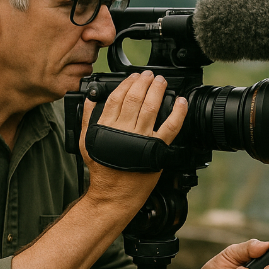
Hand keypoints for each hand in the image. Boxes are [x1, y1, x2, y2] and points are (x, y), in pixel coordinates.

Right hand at [78, 70, 187, 204]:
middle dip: (144, 82)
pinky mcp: (157, 148)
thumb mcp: (87, 141)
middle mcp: (124, 130)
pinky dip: (178, 112)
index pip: (117, 96)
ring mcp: (141, 138)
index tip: (134, 76)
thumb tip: (91, 99)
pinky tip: (181, 102)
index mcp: (106, 126)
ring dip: (158, 91)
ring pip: (152, 107)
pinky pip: (170, 127)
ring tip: (162, 82)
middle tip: (150, 75)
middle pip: (136, 98)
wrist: (114, 193)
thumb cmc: (102, 170)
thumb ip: (88, 118)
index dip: (127, 83)